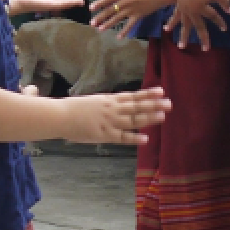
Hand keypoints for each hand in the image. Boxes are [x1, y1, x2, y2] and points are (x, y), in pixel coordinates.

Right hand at [50, 86, 169, 146]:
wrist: (60, 115)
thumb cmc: (73, 108)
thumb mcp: (92, 101)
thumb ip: (105, 103)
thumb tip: (113, 102)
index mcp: (109, 100)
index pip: (132, 96)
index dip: (147, 94)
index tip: (161, 91)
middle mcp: (112, 109)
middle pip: (137, 106)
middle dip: (154, 105)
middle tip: (169, 103)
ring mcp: (109, 121)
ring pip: (133, 120)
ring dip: (148, 118)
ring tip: (163, 116)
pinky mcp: (104, 134)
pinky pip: (122, 137)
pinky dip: (134, 138)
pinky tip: (145, 139)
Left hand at [89, 0, 174, 37]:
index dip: (99, 3)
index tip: (91, 8)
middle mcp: (125, 2)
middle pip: (110, 10)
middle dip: (100, 17)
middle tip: (92, 23)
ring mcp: (131, 10)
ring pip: (117, 18)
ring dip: (108, 24)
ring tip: (100, 29)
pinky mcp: (137, 16)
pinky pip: (129, 25)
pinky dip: (124, 31)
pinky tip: (119, 37)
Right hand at [163, 0, 229, 50]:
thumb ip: (224, 1)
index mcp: (200, 6)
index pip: (212, 16)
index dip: (220, 22)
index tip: (225, 29)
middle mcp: (191, 9)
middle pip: (198, 26)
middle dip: (203, 37)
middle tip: (205, 49)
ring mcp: (184, 8)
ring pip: (184, 24)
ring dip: (183, 36)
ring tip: (181, 46)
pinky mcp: (179, 4)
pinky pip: (175, 16)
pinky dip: (171, 22)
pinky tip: (166, 29)